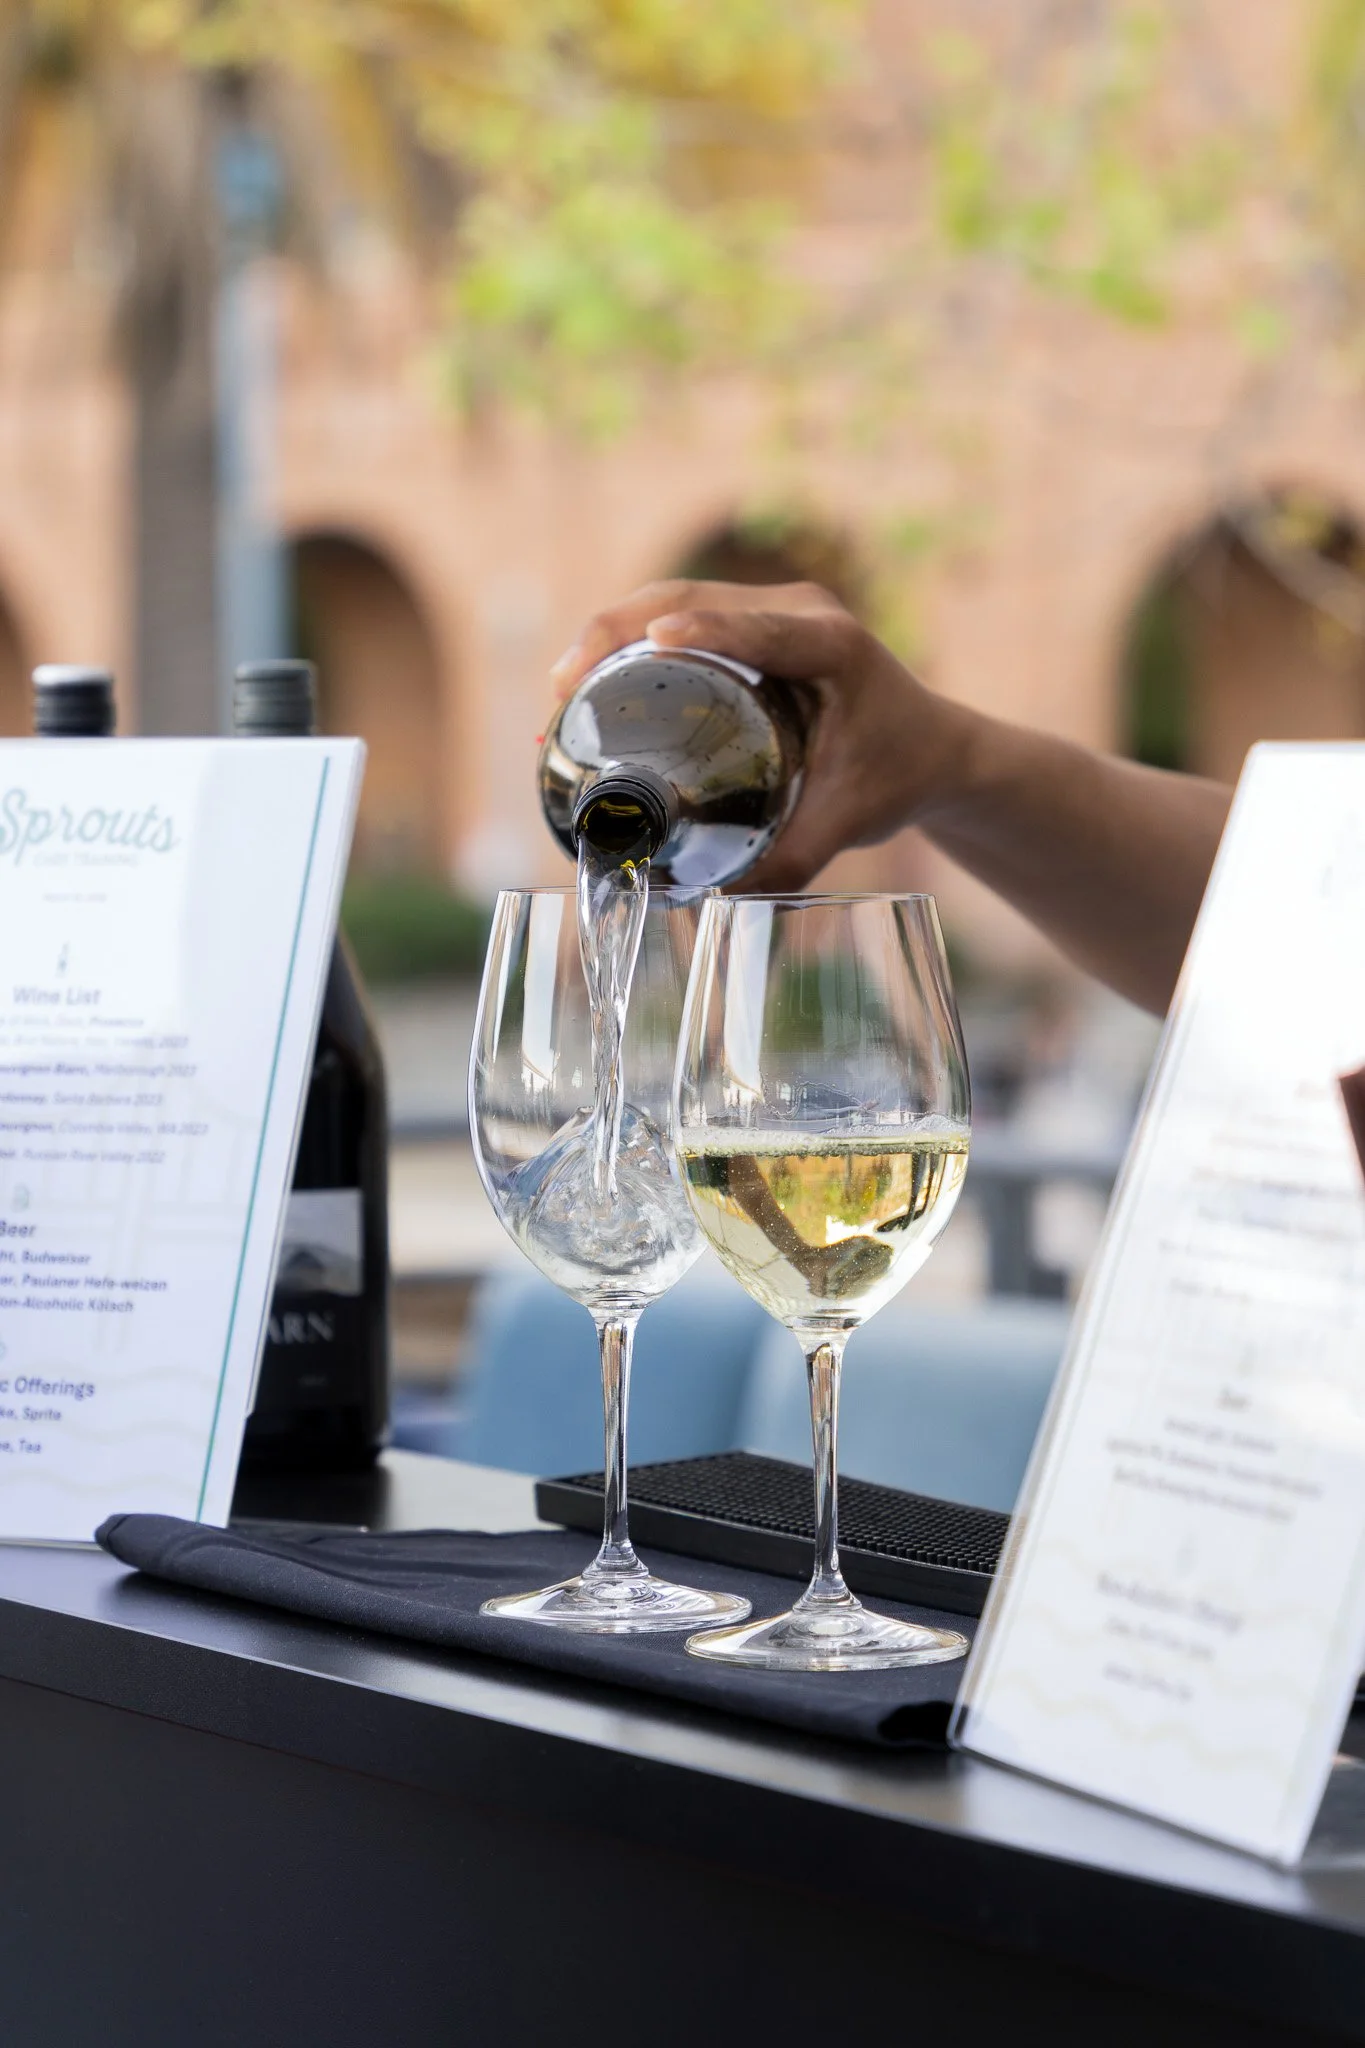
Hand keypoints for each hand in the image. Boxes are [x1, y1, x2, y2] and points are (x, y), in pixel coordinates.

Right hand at [550, 579, 972, 888]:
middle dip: (616, 631)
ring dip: (611, 633)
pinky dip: (630, 642)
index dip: (703, 630)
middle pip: (691, 598)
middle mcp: (799, 612)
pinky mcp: (751, 622)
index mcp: (833, 646)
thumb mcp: (848, 823)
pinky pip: (681, 618)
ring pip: (675, 599)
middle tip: (562, 687)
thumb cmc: (896, 777)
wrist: (932, 748)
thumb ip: (788, 862)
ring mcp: (772, 610)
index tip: (651, 640)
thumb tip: (711, 904)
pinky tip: (587, 682)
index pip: (759, 631)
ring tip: (560, 690)